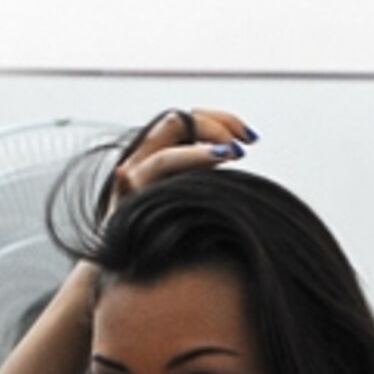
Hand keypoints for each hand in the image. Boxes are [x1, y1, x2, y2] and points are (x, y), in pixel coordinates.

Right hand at [104, 106, 255, 212]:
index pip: (191, 118)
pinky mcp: (124, 207)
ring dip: (195, 155)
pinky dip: (125, 181)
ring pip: (164, 158)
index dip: (222, 120)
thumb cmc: (160, 221)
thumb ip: (203, 165)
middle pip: (176, 123)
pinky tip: (126, 176)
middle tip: (242, 150)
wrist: (124, 255)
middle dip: (214, 129)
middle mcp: (143, 157)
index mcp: (160, 148)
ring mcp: (132, 181)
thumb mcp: (184, 185)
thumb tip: (234, 150)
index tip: (251, 138)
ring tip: (226, 155)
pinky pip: (122, 190)